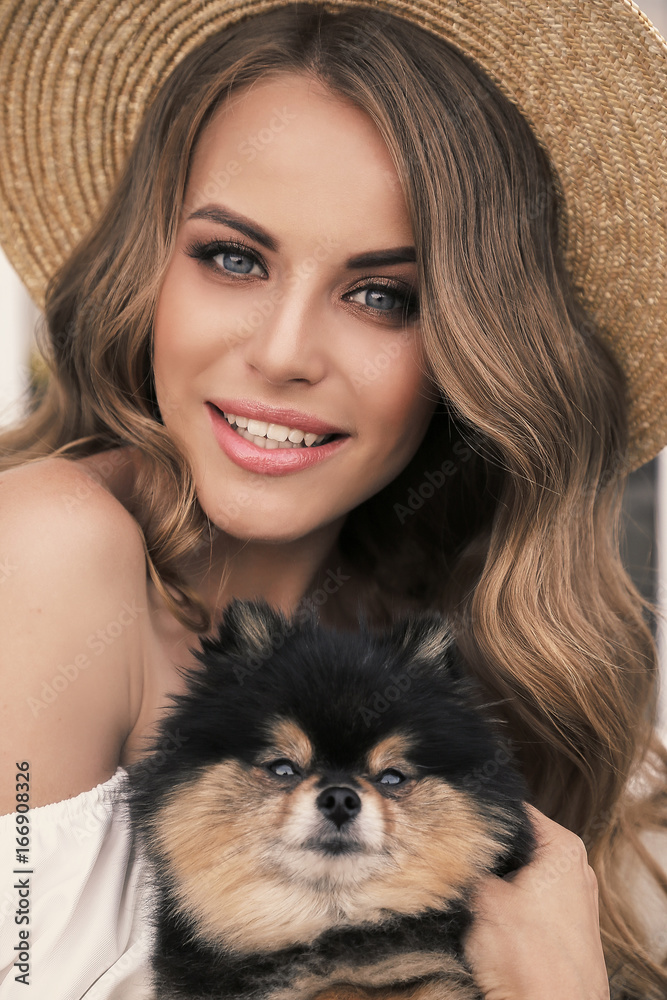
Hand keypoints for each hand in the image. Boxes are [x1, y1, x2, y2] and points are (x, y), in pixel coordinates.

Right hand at [462, 804, 609, 999]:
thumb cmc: (533, 963)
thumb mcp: (484, 898)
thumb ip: (469, 863)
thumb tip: (451, 848)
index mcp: (563, 848)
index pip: (514, 811)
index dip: (481, 815)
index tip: (455, 821)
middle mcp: (575, 868)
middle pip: (518, 843)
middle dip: (488, 852)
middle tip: (457, 859)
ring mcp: (574, 899)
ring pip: (521, 873)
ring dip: (496, 882)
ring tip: (471, 892)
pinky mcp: (566, 927)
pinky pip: (530, 900)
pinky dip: (509, 905)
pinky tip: (489, 918)